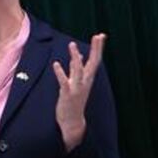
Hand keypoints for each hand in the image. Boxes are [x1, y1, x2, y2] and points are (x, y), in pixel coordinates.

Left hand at [52, 34, 105, 151]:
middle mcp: (85, 82)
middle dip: (96, 49)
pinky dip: (61, 73)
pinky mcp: (67, 94)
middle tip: (98, 36)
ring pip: (78, 70)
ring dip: (75, 58)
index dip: (98, 48)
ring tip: (71, 44)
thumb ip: (78, 69)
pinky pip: (64, 82)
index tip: (101, 35)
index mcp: (88, 78)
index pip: (95, 60)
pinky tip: (56, 64)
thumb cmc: (74, 100)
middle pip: (92, 63)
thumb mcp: (78, 82)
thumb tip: (80, 56)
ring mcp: (77, 88)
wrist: (72, 121)